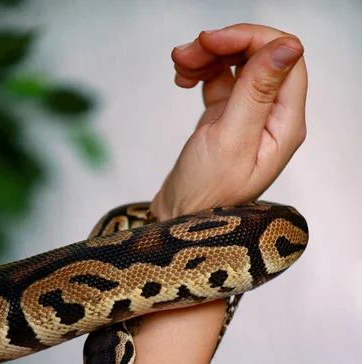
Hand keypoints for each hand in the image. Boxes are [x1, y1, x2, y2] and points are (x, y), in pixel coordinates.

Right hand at [151, 23, 306, 219]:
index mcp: (285, 125)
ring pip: (237, 64)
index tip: (212, 41)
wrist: (178, 220)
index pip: (285, 59)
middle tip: (187, 53)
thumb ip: (256, 92)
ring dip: (207, 57)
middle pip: (260, 57)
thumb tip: (287, 47)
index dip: (251, 40)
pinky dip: (201, 72)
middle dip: (223, 46)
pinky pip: (220, 80)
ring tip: (179, 67)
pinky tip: (182, 80)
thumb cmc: (205, 194)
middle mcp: (272, 118)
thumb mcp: (230, 140)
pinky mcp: (227, 118)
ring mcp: (249, 117)